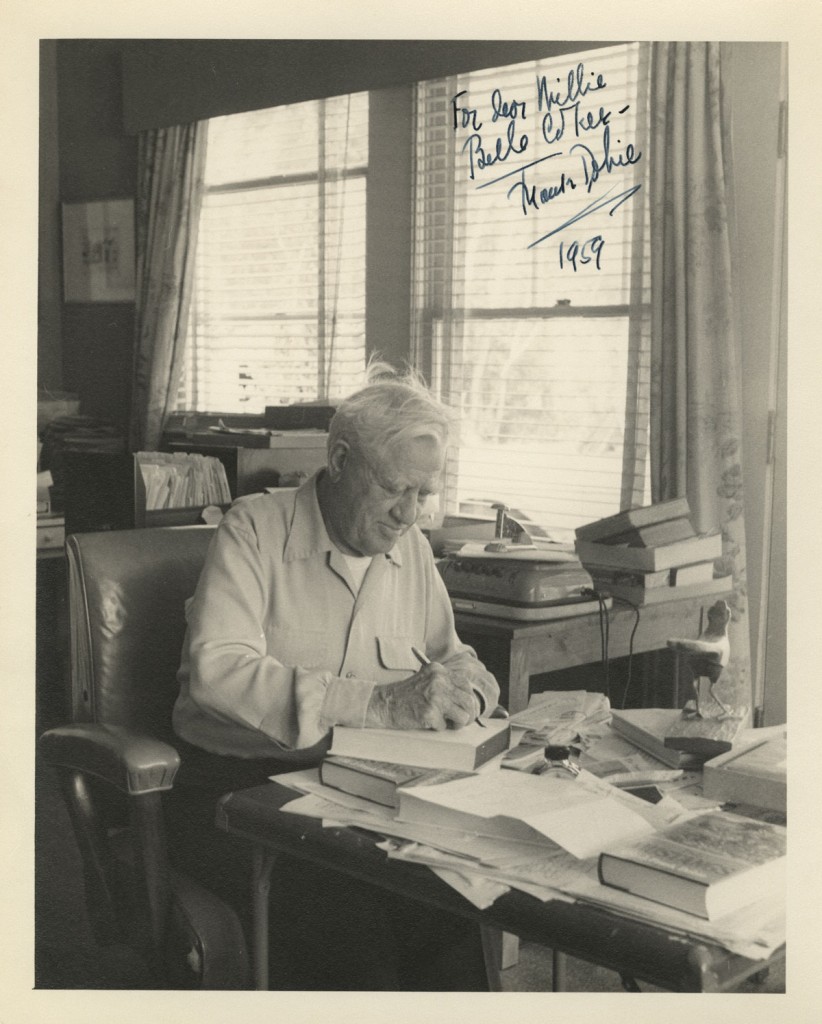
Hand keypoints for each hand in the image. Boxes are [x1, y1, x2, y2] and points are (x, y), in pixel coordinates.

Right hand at [365, 661, 479, 730]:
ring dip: (456, 723)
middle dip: (467, 714)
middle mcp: (438, 681)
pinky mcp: (429, 713)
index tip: (464, 708)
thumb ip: (444, 684)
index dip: (468, 699)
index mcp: (438, 671)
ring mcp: (434, 697)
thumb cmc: (405, 695)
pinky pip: (445, 726)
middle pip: (468, 701)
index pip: (466, 685)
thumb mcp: (426, 680)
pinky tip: (426, 722)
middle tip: (459, 721)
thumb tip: (467, 700)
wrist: (384, 704)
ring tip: (445, 723)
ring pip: (463, 716)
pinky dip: (437, 728)